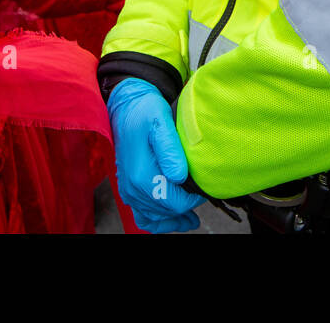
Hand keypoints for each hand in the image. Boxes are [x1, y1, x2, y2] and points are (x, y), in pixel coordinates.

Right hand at [108, 78, 203, 232]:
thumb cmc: (145, 111)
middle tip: (201, 198)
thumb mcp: (160, 121)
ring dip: (173, 219)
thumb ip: (170, 149)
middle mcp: (132, 187)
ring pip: (153, 217)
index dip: (191, 201)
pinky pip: (141, 216)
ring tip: (191, 219)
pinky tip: (172, 220)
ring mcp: (128, 190)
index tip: (203, 191)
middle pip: (164, 211)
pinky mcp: (128, 189)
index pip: (172, 202)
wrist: (127, 107)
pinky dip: (157, 221)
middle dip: (184, 209)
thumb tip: (179, 176)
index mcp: (142, 175)